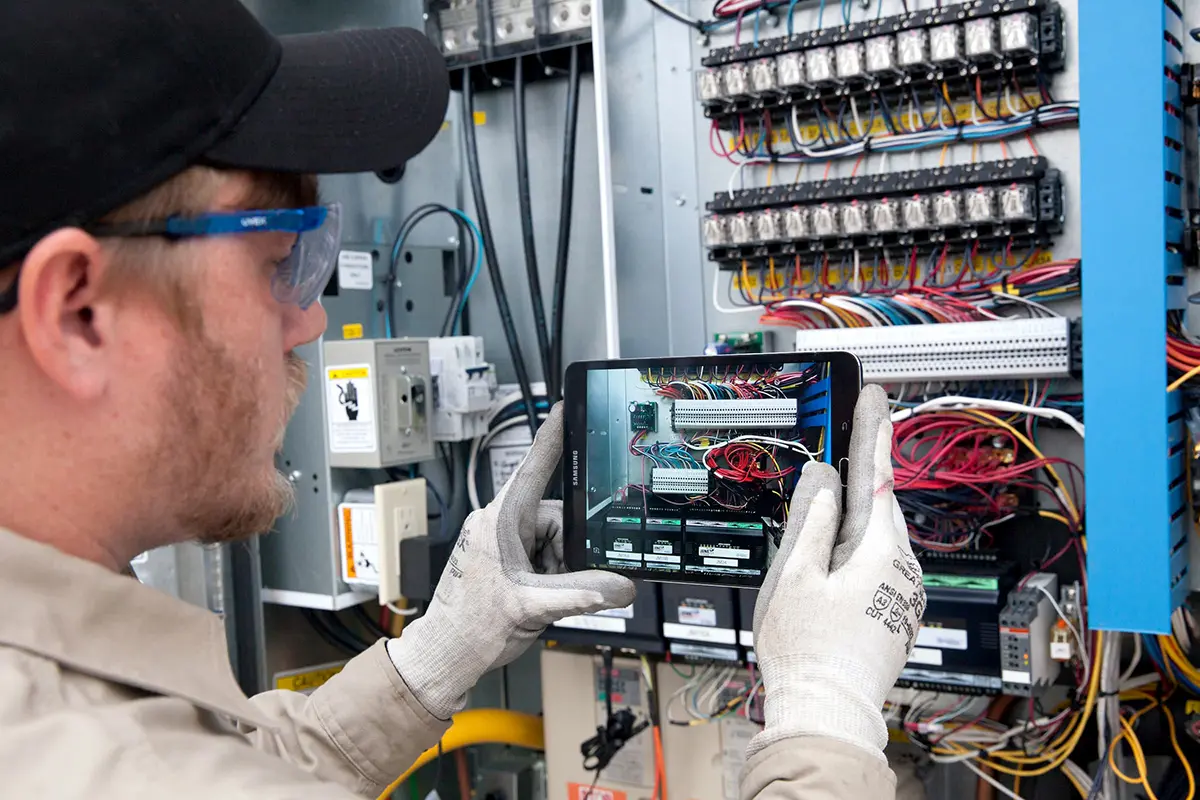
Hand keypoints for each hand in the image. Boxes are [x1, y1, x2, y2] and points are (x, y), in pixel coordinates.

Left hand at [388, 404, 636, 719]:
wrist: (447, 655)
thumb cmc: (470, 626)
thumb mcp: (534, 608)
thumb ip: (582, 594)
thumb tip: (621, 587)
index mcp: (500, 520)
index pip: (533, 468)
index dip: (553, 436)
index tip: (565, 407)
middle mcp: (500, 524)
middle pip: (558, 518)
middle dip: (569, 551)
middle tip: (559, 582)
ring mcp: (503, 542)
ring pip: (556, 541)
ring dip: (560, 569)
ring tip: (543, 597)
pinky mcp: (506, 560)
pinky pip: (545, 557)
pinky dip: (552, 578)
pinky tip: (541, 598)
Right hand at [749, 384, 924, 761]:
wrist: (827, 711)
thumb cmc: (807, 651)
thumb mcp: (795, 575)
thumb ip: (811, 520)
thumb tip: (823, 478)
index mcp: (878, 552)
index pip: (877, 475)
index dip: (873, 431)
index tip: (876, 396)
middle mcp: (901, 569)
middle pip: (878, 505)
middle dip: (863, 471)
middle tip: (853, 431)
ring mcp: (902, 593)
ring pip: (876, 536)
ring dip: (855, 517)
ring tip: (830, 507)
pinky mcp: (895, 612)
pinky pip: (877, 564)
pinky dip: (857, 549)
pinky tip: (836, 558)